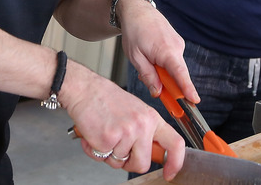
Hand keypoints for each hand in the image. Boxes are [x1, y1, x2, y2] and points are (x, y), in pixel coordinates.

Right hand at [63, 63, 185, 177]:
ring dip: (108, 154)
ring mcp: (126, 133)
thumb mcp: (136, 111)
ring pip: (119, 163)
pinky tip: (93, 135)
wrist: (85, 89)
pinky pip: (102, 158)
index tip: (170, 173)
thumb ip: (146, 132)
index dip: (175, 163)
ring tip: (103, 134)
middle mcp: (142, 125)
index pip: (175, 144)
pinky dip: (94, 150)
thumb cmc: (106, 99)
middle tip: (118, 151)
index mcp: (152, 118)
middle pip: (142, 163)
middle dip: (129, 164)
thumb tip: (151, 153)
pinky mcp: (108, 139)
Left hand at [118, 0, 199, 104]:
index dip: (187, 88)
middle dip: (167, 84)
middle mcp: (177, 47)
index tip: (194, 100)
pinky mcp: (177, 43)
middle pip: (177, 74)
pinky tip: (151, 57)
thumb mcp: (136, 57)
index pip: (180, 74)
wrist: (137, 10)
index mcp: (167, 51)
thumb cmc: (134, 31)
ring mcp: (178, 44)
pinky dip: (163, 64)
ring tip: (146, 62)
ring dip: (162, 72)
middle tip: (155, 90)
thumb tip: (157, 92)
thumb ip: (148, 75)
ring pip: (173, 67)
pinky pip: (172, 60)